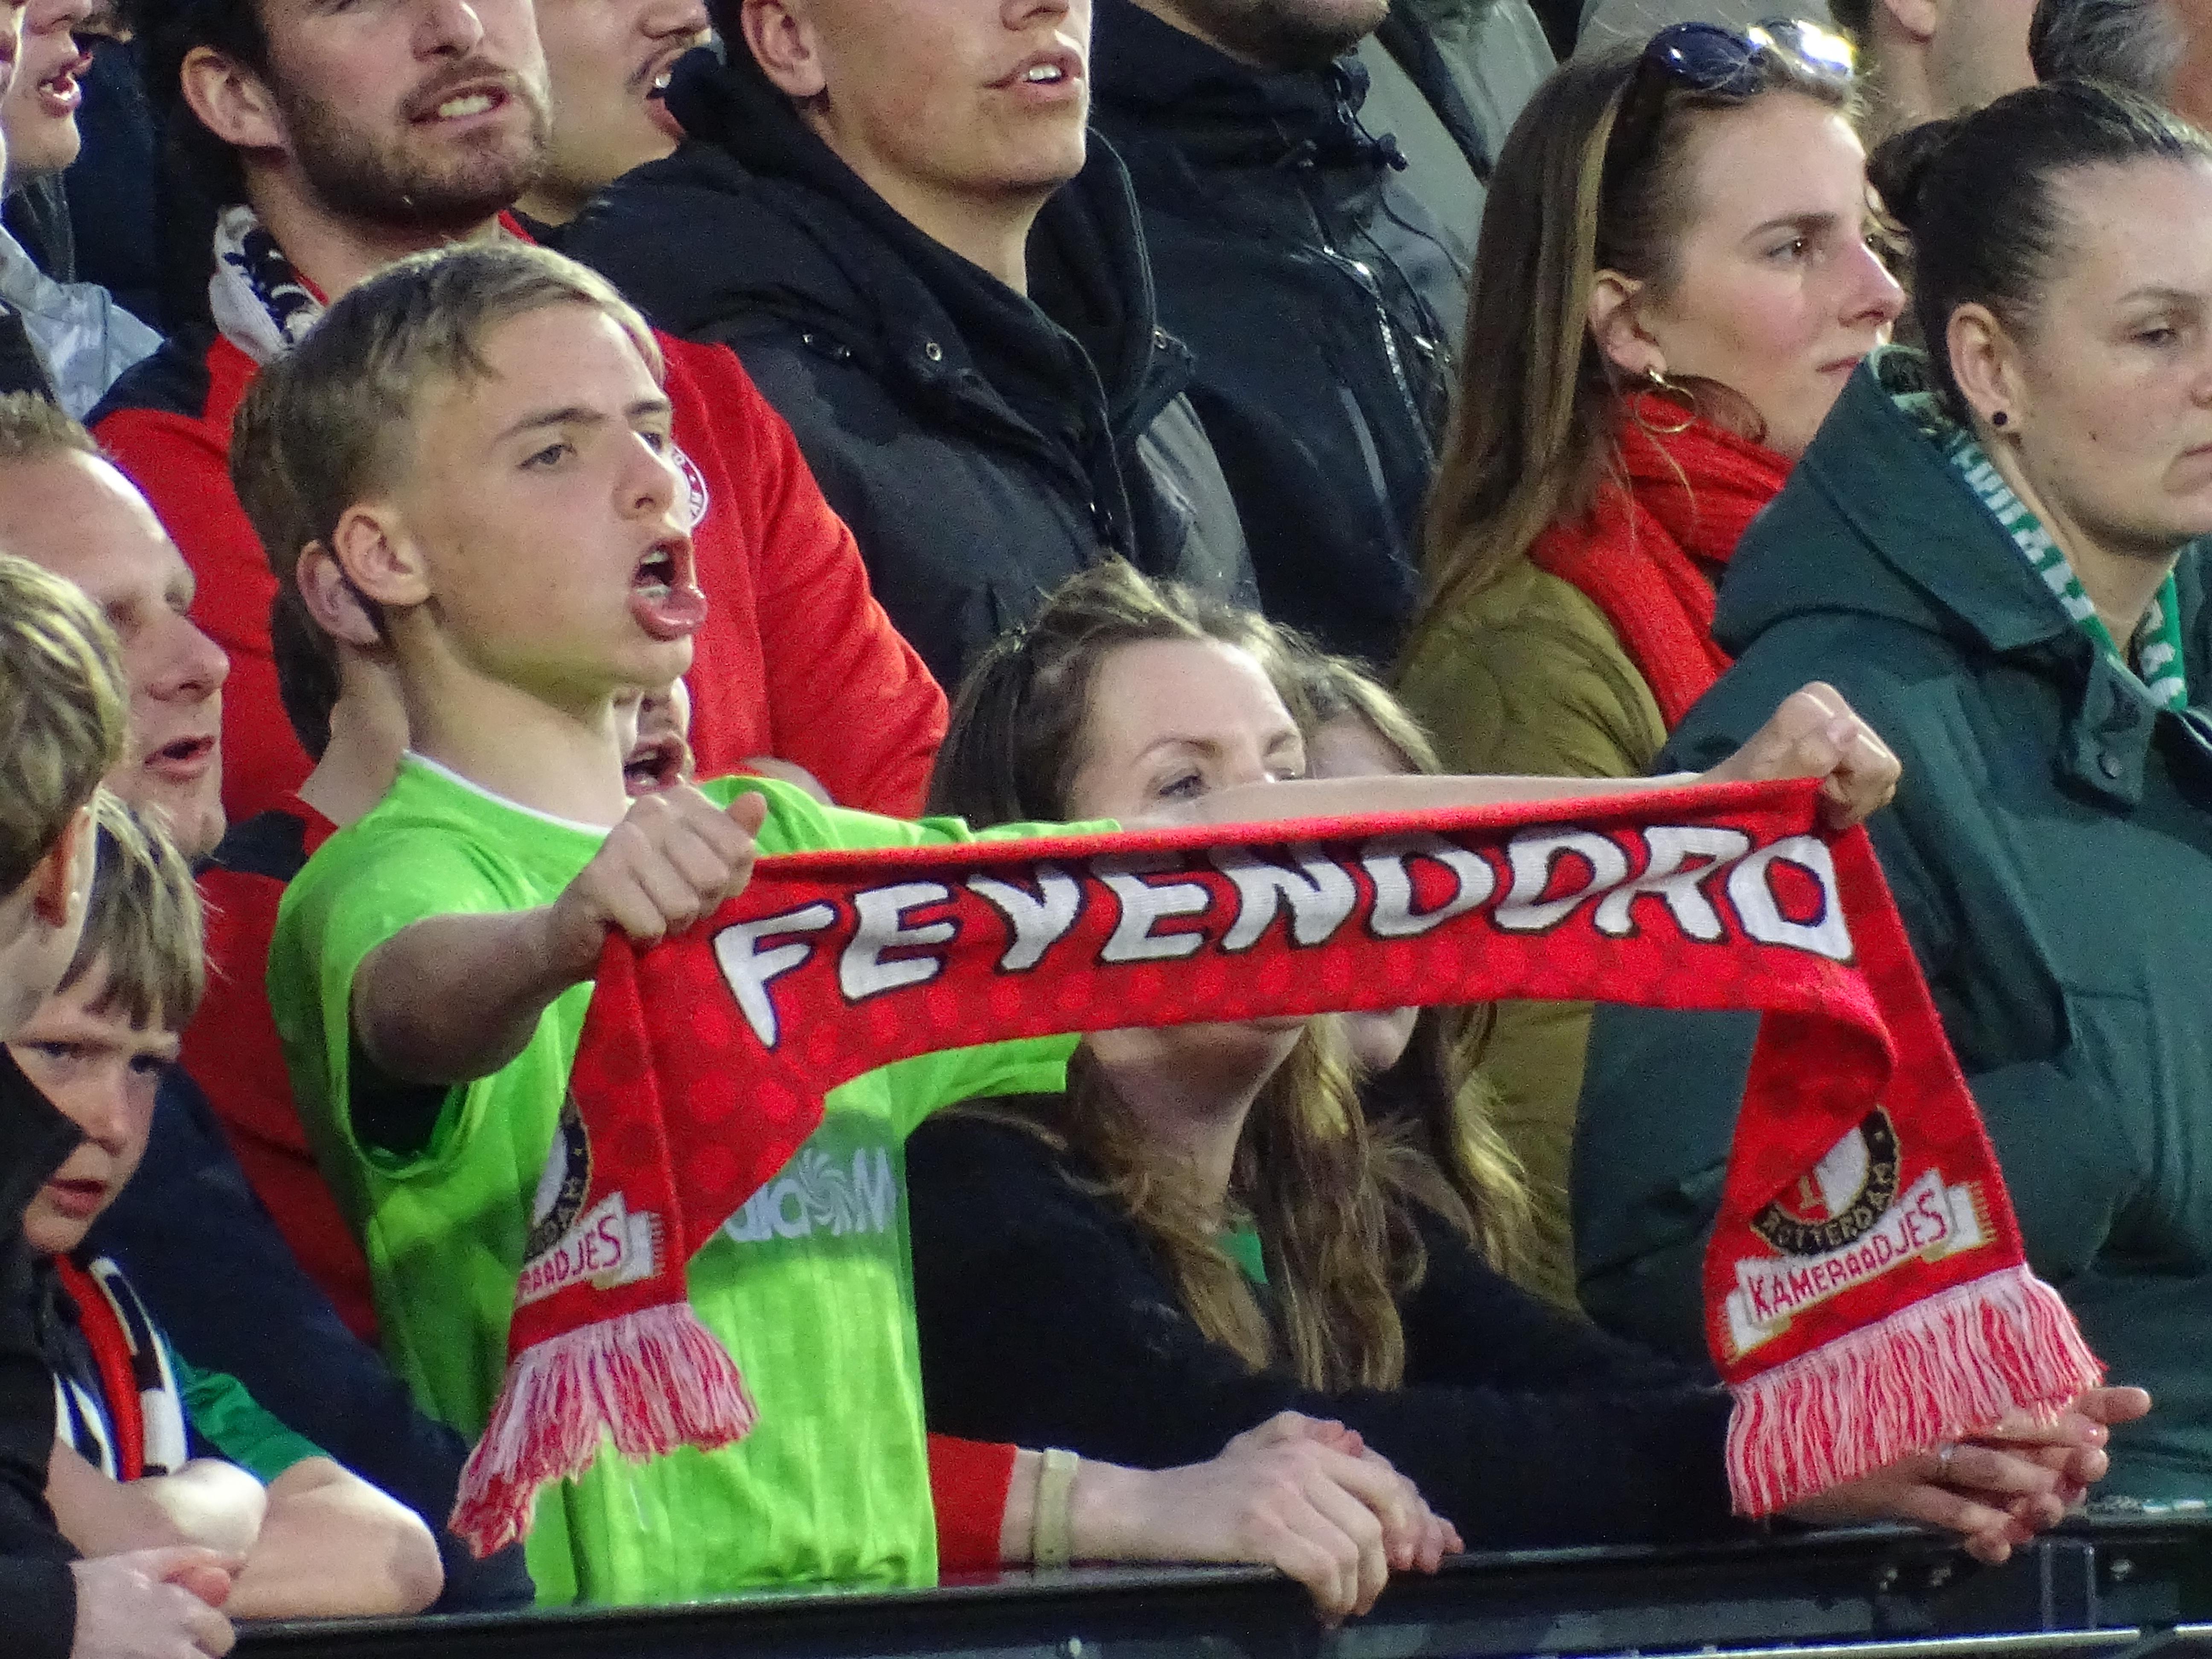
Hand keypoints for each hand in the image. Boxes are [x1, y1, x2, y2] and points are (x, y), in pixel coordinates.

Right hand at [70, 1546, 238, 1657]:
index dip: (213, 1632)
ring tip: (160, 1648)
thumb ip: (196, 1558)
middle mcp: (175, 1645)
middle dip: (201, 1652)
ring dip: (183, 1656)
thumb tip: (238, 1559)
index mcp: (184, 1613)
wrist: (51, 1618)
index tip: (201, 1630)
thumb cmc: (97, 1585)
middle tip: (182, 1644)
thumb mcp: (146, 1561)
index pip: (221, 1632)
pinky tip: (141, 1652)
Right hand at [545, 786, 767, 969]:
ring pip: (683, 904)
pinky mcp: (599, 877)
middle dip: (699, 907)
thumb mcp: (706, 871)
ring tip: (650, 916)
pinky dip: (646, 938)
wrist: (585, 933)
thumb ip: (735, 839)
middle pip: (714, 877)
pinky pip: (652, 924)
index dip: (727, 884)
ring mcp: (622, 839)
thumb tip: (757, 800)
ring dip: (672, 925)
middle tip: (671, 907)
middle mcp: (652, 809)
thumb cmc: (656, 898)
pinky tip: (628, 928)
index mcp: (683, 800)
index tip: (697, 886)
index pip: (740, 849)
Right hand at [1071, 1411, 1459, 1621]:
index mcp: (1305, 1444)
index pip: (1386, 1479)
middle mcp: (1300, 1461)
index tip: (1418, 1559)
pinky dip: (1332, 1598)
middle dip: (1387, 1567)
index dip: (1414, 1521)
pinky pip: (1324, 1569)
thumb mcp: (1255, 1450)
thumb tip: (1357, 1445)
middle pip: (1378, 1519)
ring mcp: (1281, 1493)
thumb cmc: (1204, 1490)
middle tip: (1370, 1596)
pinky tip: (1321, 1611)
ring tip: (1341, 1608)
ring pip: (1354, 1549)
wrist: (1145, 1509)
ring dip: (1357, 1591)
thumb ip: (1303, 1438)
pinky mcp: (1263, 1529)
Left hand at [1700, 682, 1899, 828]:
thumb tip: (1846, 727)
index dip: (1850, 796)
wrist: (1723, 801)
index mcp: (1815, 704)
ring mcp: (1839, 717)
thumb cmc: (1740, 798)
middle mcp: (1831, 701)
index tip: (1814, 803)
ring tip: (1816, 801)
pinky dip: (1854, 793)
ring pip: (1881, 772)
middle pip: (1881, 766)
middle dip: (1851, 796)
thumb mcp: (1769, 785)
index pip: (1873, 764)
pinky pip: (1875, 773)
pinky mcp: (1843, 735)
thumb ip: (1807, 758)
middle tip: (1815, 804)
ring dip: (1852, 797)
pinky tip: (1825, 797)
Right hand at [1782, 1387, 2150, 1563]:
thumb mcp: (1869, 1380)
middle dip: (2050, 1440)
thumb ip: (1910, 1373)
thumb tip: (1964, 1373)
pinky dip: (1979, 1524)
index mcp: (1918, 1385)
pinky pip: (1945, 1511)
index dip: (2042, 1403)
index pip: (1993, 1390)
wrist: (1766, 1438)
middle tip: (2091, 1450)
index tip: (2087, 1412)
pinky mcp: (1887, 1493)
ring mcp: (1905, 1457)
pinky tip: (2004, 1535)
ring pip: (1981, 1469)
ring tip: (2059, 1493)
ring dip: (2025, 1483)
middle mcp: (1918, 1416)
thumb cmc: (1823, 1404)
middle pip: (1999, 1426)